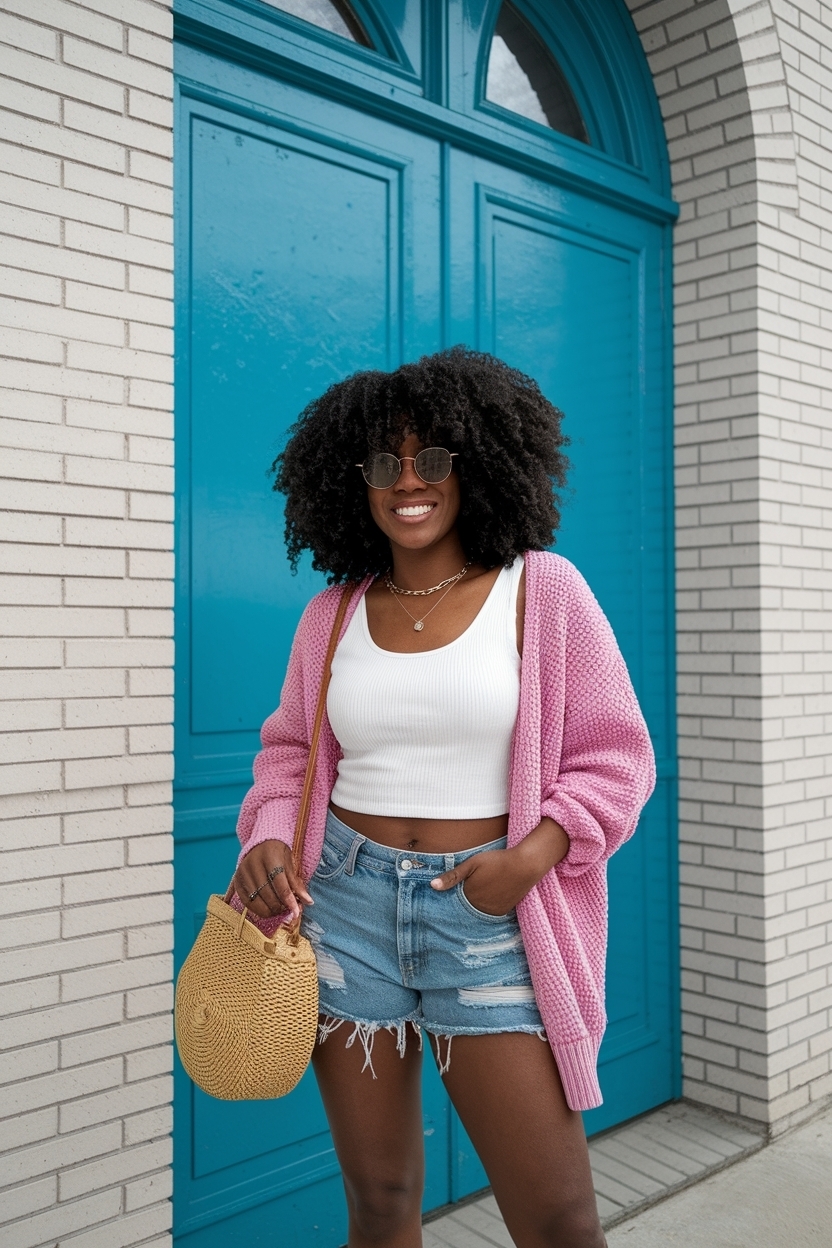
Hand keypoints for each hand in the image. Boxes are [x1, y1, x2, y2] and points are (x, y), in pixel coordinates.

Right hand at [232, 841, 313, 921]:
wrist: (261, 843)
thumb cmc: (278, 854)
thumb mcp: (290, 864)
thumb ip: (297, 884)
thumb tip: (309, 902)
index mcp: (269, 855)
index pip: (279, 883)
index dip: (289, 901)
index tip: (296, 913)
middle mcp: (253, 863)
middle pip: (266, 894)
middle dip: (279, 907)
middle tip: (288, 910)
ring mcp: (242, 872)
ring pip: (255, 900)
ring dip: (269, 911)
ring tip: (279, 910)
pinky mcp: (236, 880)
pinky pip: (246, 901)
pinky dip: (258, 909)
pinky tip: (268, 909)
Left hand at [429, 818, 568, 915]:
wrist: (525, 865)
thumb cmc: (497, 860)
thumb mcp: (473, 863)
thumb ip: (452, 876)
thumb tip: (432, 886)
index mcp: (469, 896)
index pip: (454, 901)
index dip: (452, 894)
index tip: (450, 891)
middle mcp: (480, 908)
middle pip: (466, 906)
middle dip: (463, 899)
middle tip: (470, 887)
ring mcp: (492, 911)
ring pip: (477, 910)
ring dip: (476, 903)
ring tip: (483, 888)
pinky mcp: (503, 911)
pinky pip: (489, 911)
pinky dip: (487, 905)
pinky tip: (490, 892)